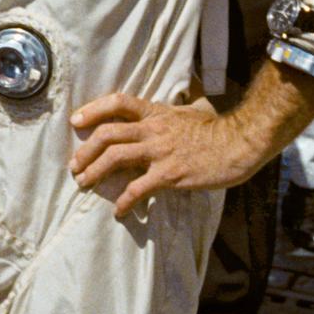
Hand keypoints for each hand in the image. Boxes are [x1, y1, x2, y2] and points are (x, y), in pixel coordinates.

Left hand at [69, 92, 261, 218]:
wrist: (239, 144)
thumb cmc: (216, 128)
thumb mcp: (187, 111)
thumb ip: (168, 113)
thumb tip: (162, 112)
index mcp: (155, 112)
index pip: (117, 102)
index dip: (93, 109)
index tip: (76, 120)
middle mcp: (153, 129)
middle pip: (108, 134)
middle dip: (86, 150)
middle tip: (74, 165)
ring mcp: (160, 151)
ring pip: (116, 157)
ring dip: (95, 171)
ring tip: (84, 183)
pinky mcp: (170, 174)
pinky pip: (140, 188)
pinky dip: (125, 200)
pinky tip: (119, 210)